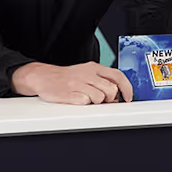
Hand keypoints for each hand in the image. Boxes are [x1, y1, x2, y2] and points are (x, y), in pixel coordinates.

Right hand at [12, 62, 132, 104]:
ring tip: (87, 98)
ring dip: (96, 102)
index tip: (128, 97)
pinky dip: (84, 103)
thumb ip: (102, 80)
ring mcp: (78, 84)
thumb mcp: (86, 72)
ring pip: (100, 98)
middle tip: (102, 99)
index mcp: (94, 68)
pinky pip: (85, 102)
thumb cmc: (67, 77)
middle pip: (111, 90)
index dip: (127, 88)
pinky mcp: (69, 94)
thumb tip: (118, 94)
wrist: (42, 77)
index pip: (118, 76)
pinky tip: (77, 99)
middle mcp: (87, 74)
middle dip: (109, 98)